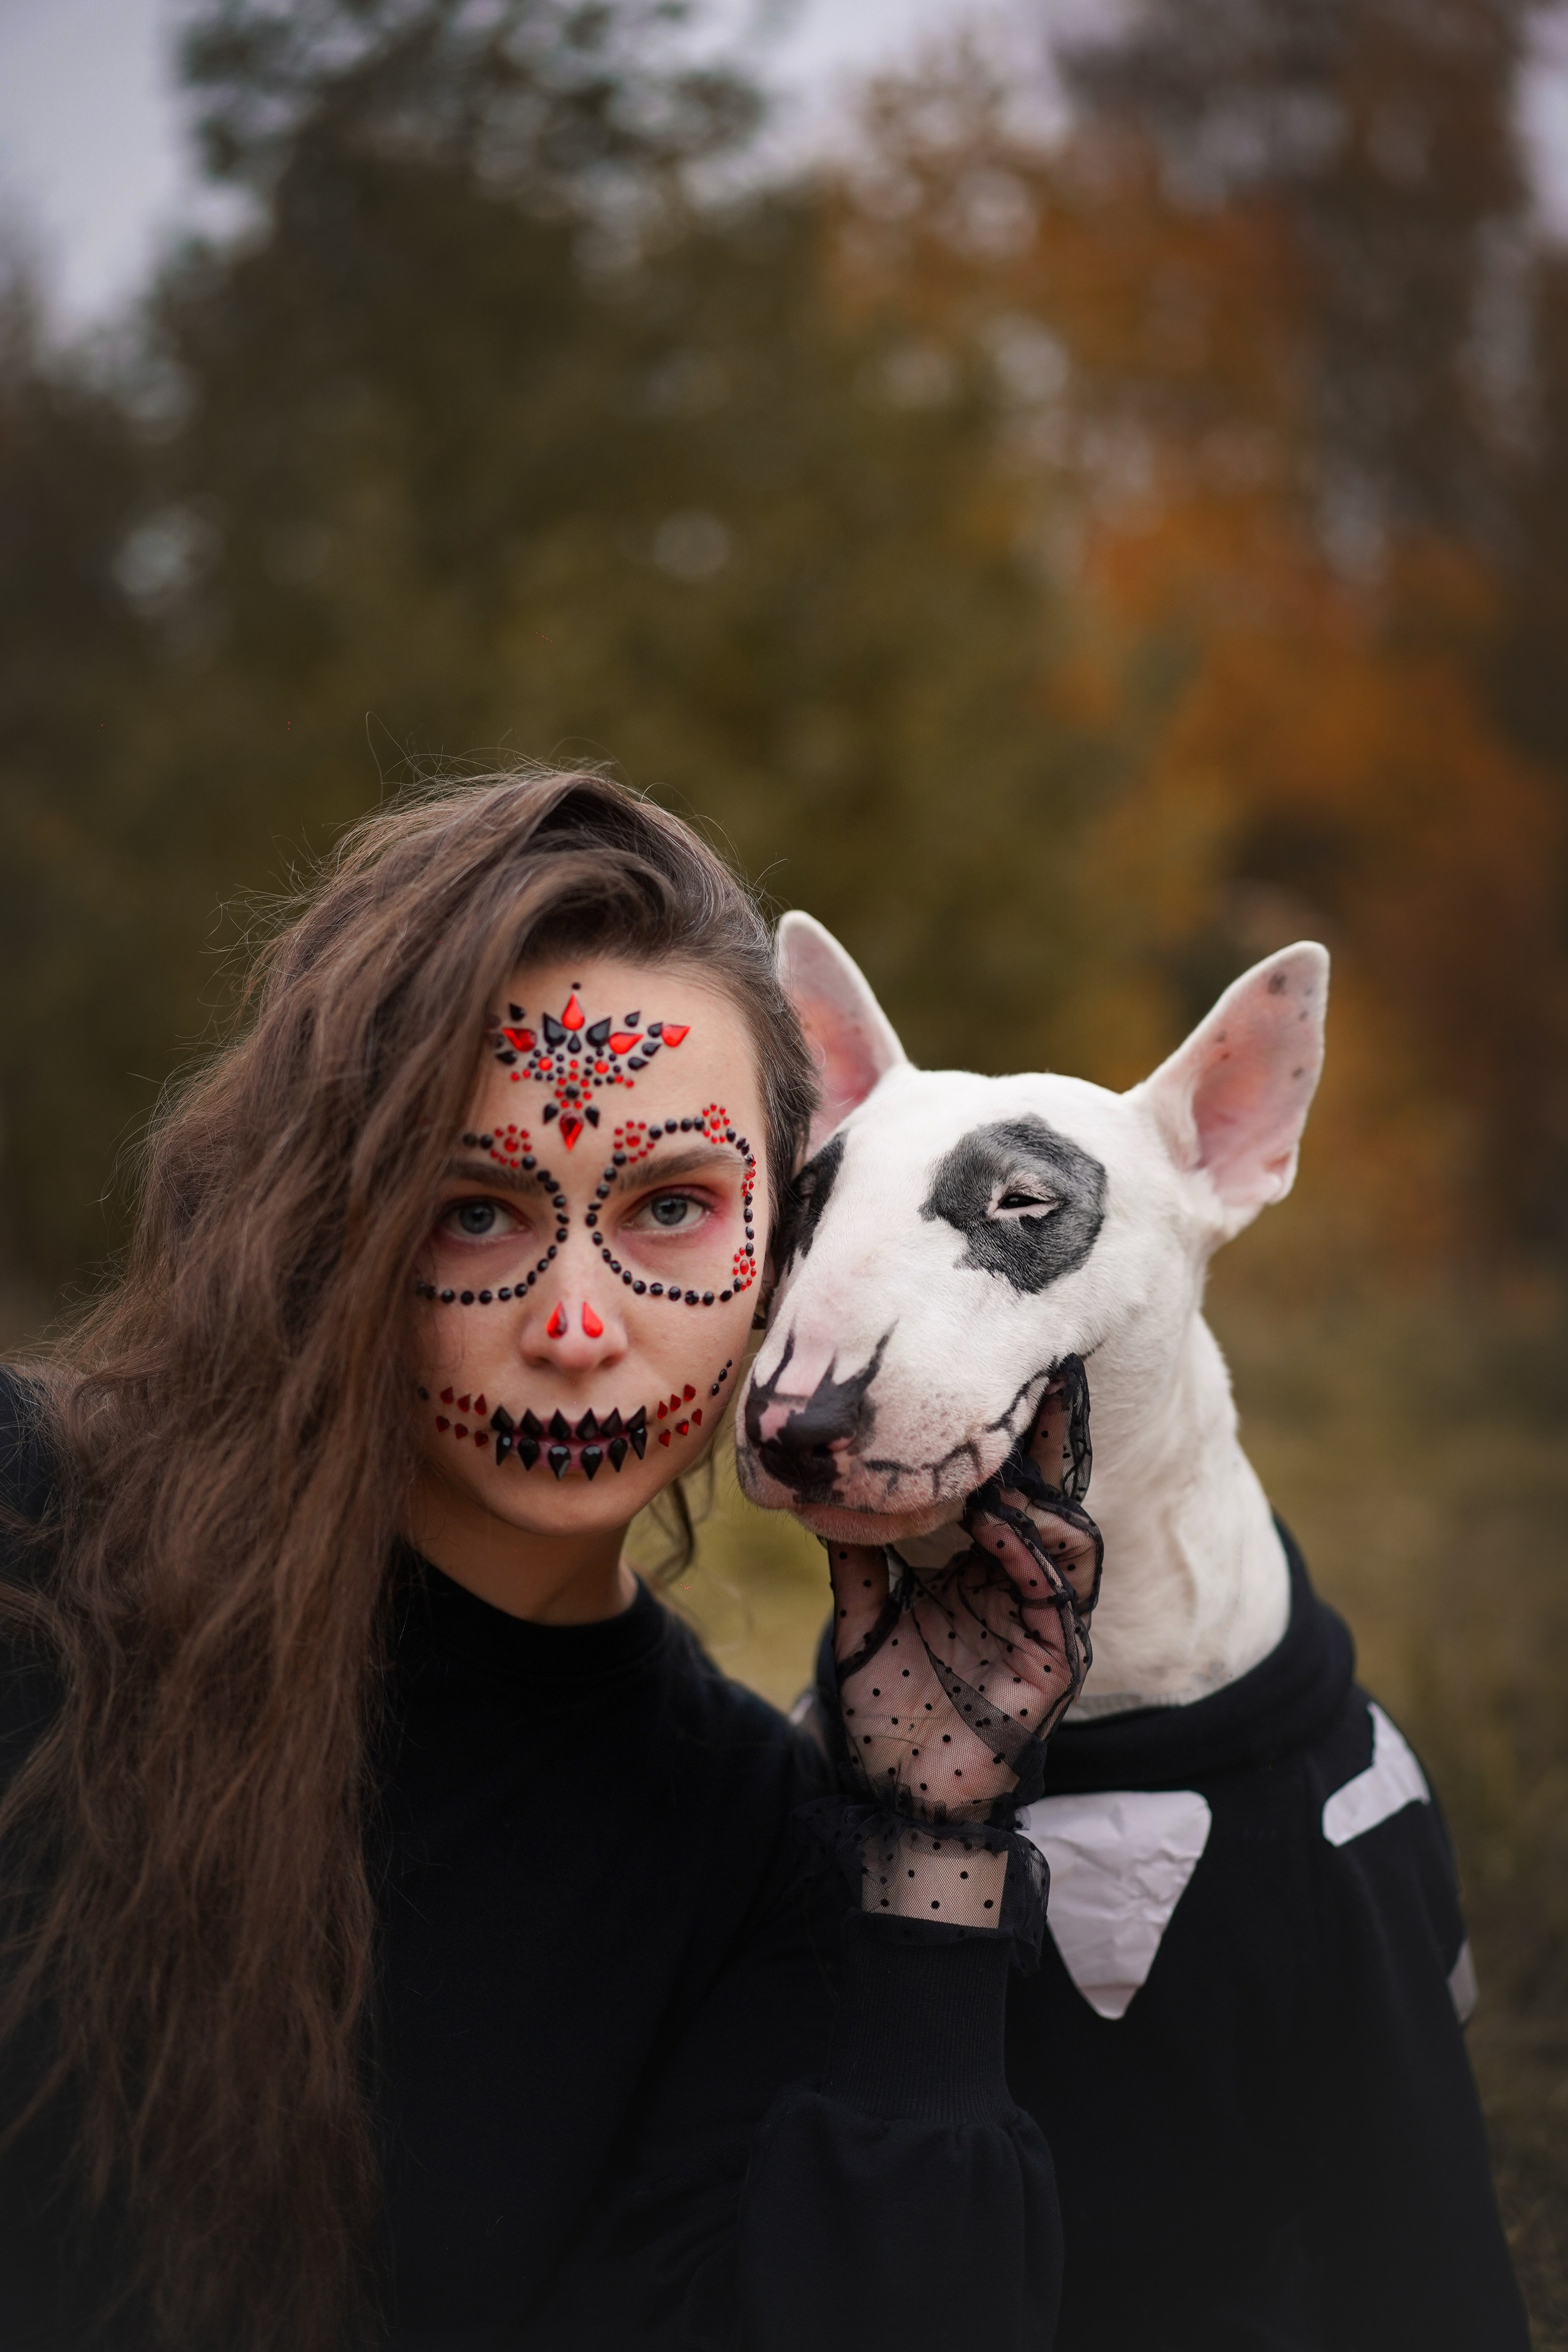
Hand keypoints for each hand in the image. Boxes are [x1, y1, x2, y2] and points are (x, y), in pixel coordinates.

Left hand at [825, 1361, 1101, 1921]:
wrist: (896, 1805)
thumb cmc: (888, 1717)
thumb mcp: (861, 1620)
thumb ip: (855, 1557)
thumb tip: (816, 1491)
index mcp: (985, 1570)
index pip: (1005, 1486)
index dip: (1003, 1431)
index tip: (987, 1365)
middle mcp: (1025, 1587)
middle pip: (1047, 1495)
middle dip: (1047, 1434)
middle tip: (1039, 1365)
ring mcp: (1047, 1625)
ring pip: (1068, 1537)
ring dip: (1039, 1489)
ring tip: (1006, 1443)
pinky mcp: (1057, 1666)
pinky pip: (1057, 1596)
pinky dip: (1031, 1553)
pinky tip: (1003, 1521)